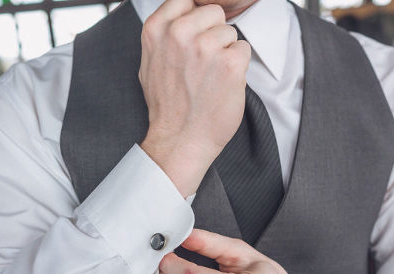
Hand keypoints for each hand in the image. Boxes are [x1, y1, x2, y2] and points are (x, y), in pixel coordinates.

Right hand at [138, 0, 251, 197]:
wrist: (180, 140)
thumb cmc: (167, 106)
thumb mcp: (149, 62)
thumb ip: (163, 34)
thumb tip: (178, 15)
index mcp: (156, 29)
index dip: (196, 19)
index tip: (195, 38)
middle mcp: (179, 33)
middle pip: (213, 12)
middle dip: (214, 33)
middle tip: (203, 64)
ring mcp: (205, 47)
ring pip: (230, 31)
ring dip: (226, 52)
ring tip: (210, 77)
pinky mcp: (230, 63)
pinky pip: (244, 49)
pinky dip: (239, 67)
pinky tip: (222, 84)